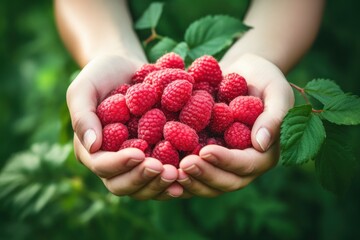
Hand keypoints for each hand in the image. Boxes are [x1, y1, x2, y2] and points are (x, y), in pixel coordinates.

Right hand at [67, 55, 180, 199]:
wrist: (127, 69)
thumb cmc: (102, 75)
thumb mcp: (85, 88)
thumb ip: (83, 116)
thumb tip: (92, 146)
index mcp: (92, 150)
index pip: (103, 166)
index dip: (120, 164)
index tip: (140, 153)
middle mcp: (113, 162)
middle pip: (123, 185)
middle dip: (144, 179)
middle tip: (166, 170)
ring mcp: (134, 162)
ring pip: (144, 187)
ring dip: (161, 185)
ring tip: (180, 174)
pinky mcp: (154, 157)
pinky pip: (161, 177)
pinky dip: (174, 180)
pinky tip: (189, 175)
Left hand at [177, 53, 293, 196]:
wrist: (244, 74)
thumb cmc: (266, 79)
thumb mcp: (276, 92)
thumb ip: (273, 116)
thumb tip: (261, 144)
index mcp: (264, 153)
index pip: (247, 165)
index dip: (226, 161)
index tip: (206, 151)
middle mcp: (243, 164)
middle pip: (225, 182)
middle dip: (204, 175)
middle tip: (183, 165)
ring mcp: (224, 163)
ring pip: (208, 183)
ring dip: (190, 181)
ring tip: (170, 171)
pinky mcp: (206, 156)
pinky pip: (195, 171)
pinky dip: (179, 174)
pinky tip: (162, 168)